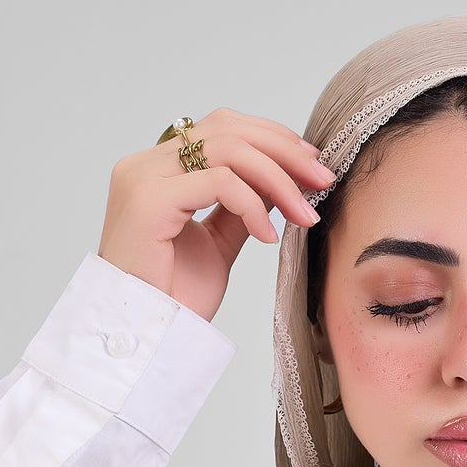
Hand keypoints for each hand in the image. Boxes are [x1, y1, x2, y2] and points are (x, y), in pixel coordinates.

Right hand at [97, 108, 336, 322]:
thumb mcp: (220, 242)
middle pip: (227, 129)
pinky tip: (269, 236)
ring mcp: (143, 178)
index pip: (221, 129)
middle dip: (284, 151)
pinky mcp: (148, 199)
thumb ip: (242, 204)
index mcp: (159, 169)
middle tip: (323, 178)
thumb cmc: (175, 299)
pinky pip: (218, 183)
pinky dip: (253, 206)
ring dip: (278, 179)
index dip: (272, 138)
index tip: (312, 164)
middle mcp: (146, 164)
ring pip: (227, 149)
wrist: (146, 338)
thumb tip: (280, 177)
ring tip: (304, 214)